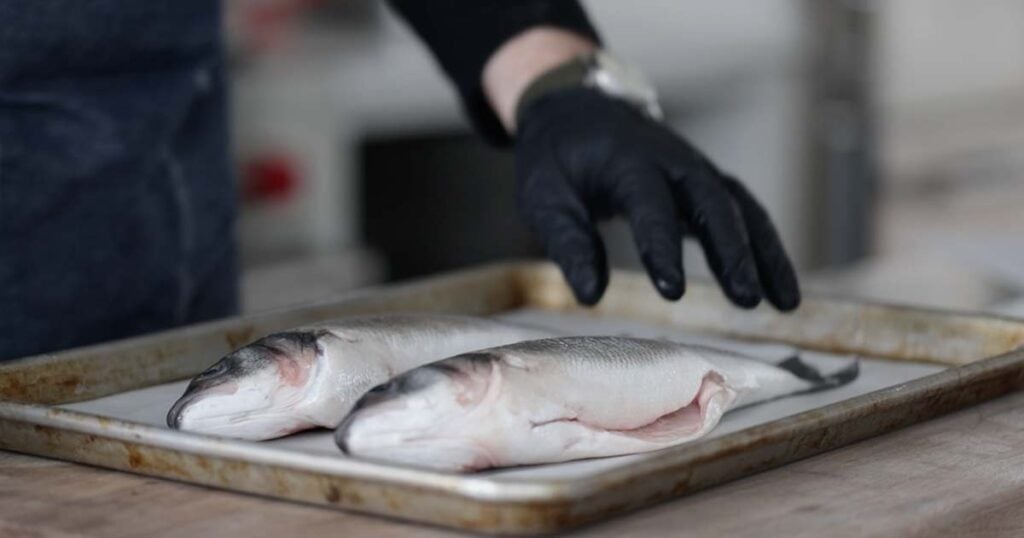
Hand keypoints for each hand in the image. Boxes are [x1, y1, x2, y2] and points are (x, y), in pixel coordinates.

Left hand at [515, 87, 800, 309]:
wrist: (576, 109)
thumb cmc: (556, 158)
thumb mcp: (543, 197)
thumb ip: (568, 243)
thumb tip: (591, 296)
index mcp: (627, 160)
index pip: (650, 203)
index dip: (662, 246)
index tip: (672, 292)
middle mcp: (671, 160)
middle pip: (713, 202)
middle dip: (734, 252)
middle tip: (746, 299)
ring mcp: (695, 169)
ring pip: (740, 207)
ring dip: (765, 254)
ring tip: (785, 304)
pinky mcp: (705, 184)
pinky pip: (743, 214)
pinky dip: (764, 249)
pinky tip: (779, 290)